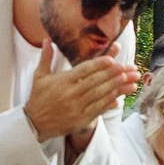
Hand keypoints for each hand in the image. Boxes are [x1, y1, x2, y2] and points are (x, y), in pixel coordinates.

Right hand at [26, 53, 140, 142]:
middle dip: (112, 74)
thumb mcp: (39, 76)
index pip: (84, 70)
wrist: (34, 123)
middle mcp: (71, 94)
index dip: (99, 64)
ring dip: (116, 87)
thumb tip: (45, 40)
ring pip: (100, 95)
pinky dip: (109, 103)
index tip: (112, 59)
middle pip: (96, 82)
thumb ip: (46, 58)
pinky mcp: (81, 119)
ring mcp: (77, 107)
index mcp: (62, 81)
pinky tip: (119, 97)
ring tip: (129, 80)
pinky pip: (98, 109)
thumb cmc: (38, 98)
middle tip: (126, 67)